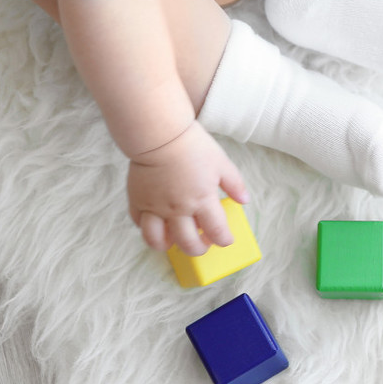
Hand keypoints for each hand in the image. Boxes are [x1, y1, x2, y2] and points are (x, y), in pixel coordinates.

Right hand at [126, 120, 248, 255]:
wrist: (160, 135)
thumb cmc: (193, 146)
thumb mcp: (222, 163)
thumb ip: (235, 184)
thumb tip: (244, 201)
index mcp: (202, 200)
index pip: (217, 231)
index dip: (224, 240)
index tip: (226, 239)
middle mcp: (178, 209)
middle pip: (188, 243)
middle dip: (199, 249)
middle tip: (203, 243)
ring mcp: (156, 207)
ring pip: (158, 241)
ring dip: (169, 246)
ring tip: (176, 240)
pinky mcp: (138, 201)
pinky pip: (140, 224)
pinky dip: (148, 228)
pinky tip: (157, 223)